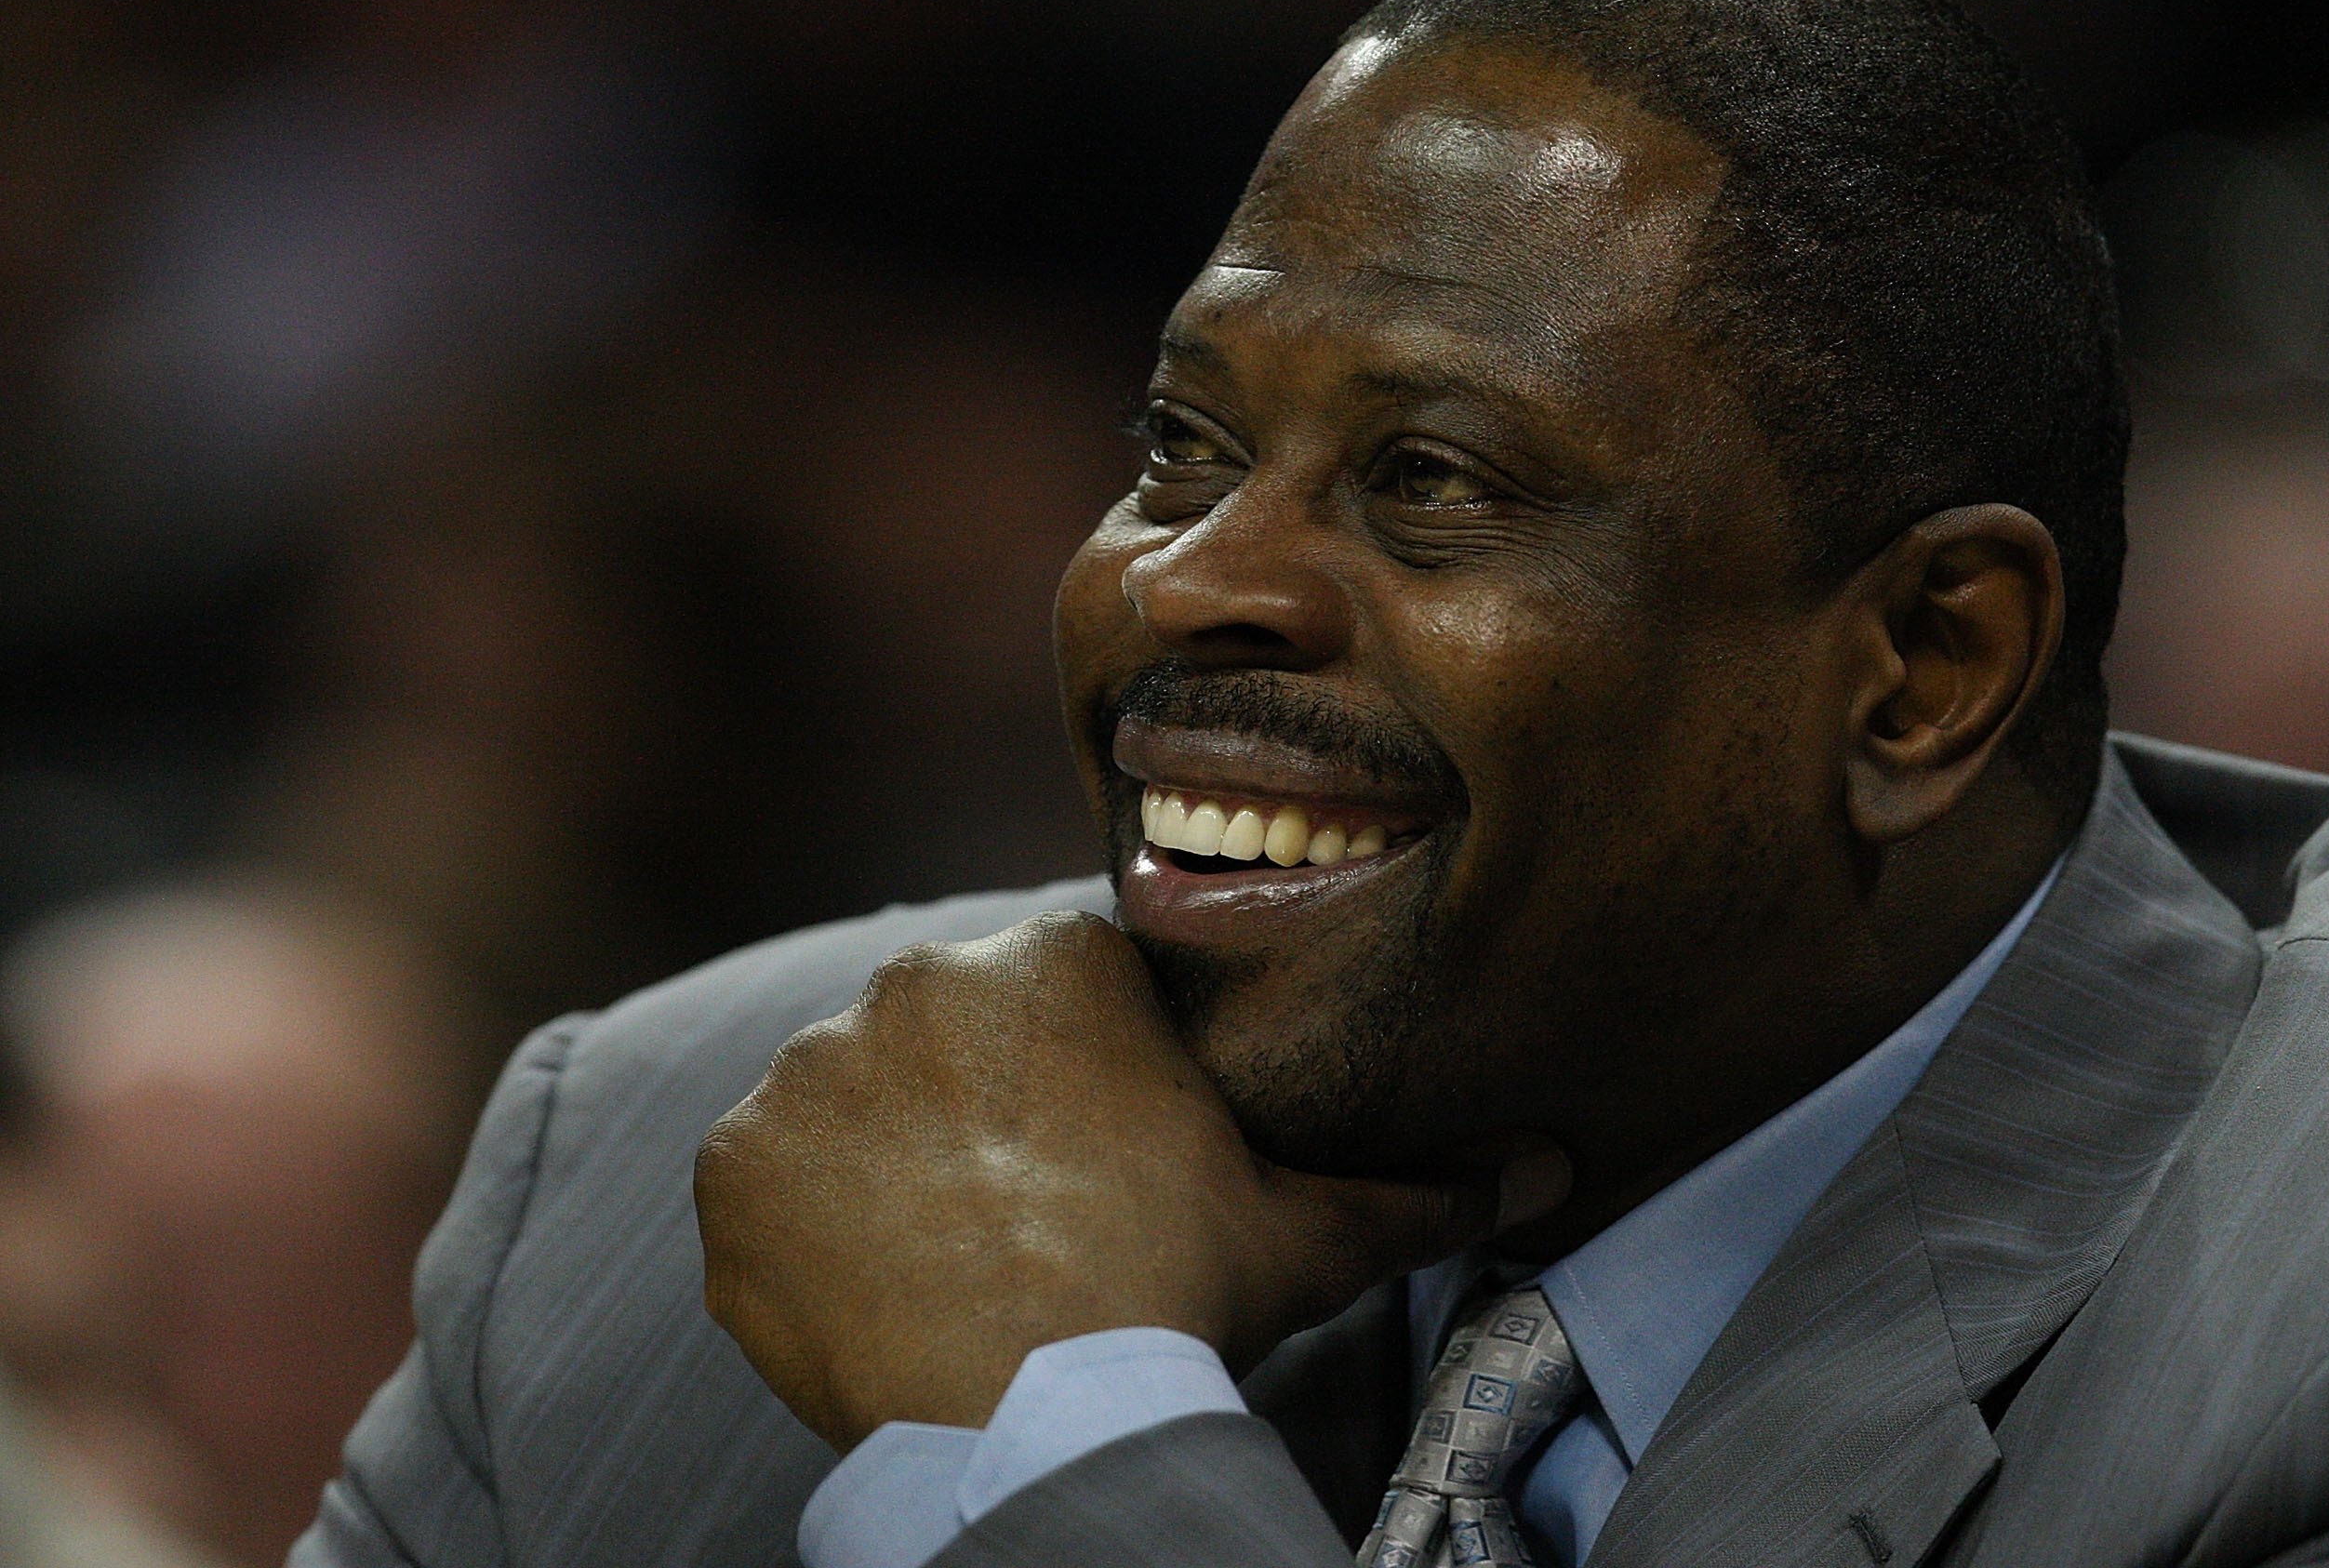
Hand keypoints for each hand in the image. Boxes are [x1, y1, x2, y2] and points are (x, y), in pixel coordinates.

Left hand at [694, 910, 1566, 1448]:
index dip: (1075, 1085)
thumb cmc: (1179, 1291)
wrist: (1037, 1410)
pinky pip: (759, 1181)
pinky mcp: (734, 1161)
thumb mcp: (1311, 1230)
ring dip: (885, 1167)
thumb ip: (1423, 1185)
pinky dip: (801, 1228)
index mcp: (1053, 959)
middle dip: (975, 1114)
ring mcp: (809, 1067)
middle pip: (941, 1040)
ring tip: (950, 1262)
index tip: (1092, 1163)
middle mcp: (917, 979)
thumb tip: (1553, 1168)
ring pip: (846, 1105)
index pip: (1051, 998)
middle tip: (1023, 1217)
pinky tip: (875, 1289)